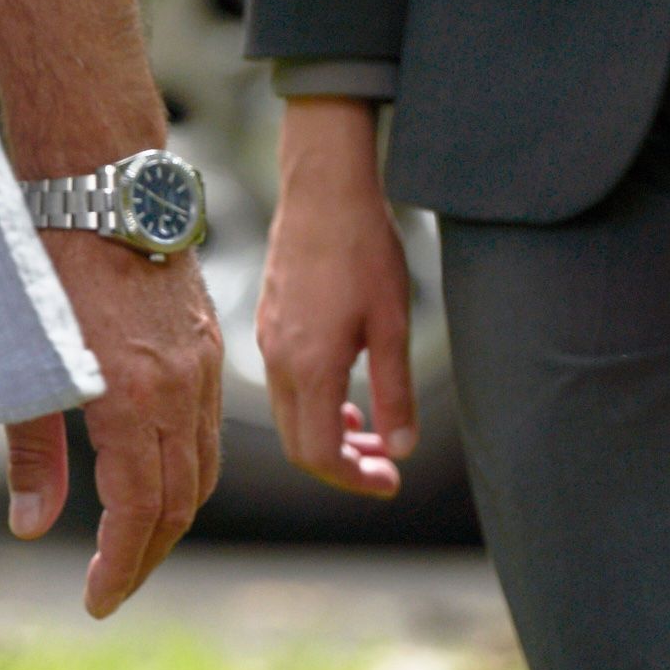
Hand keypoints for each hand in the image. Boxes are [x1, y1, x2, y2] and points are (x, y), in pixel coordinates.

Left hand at [5, 228, 221, 615]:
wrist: (101, 176)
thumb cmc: (46, 256)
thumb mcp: (27, 356)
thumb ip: (31, 446)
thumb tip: (32, 526)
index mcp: (132, 394)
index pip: (142, 511)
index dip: (121, 567)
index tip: (96, 602)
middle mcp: (181, 386)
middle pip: (183, 501)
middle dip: (148, 554)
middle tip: (110, 585)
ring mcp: (203, 362)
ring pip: (203, 466)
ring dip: (172, 515)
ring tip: (131, 543)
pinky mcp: (209, 340)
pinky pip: (209, 425)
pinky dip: (186, 465)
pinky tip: (153, 471)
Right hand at [256, 97, 414, 496]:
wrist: (324, 189)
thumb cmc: (364, 249)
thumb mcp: (393, 325)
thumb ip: (395, 392)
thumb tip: (401, 448)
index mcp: (311, 366)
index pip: (320, 455)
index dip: (356, 480)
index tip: (392, 479)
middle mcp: (279, 360)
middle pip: (299, 444)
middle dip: (342, 466)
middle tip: (385, 465)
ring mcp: (268, 340)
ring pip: (289, 415)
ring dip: (327, 435)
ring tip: (370, 428)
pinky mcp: (269, 322)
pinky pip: (283, 385)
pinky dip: (313, 404)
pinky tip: (345, 387)